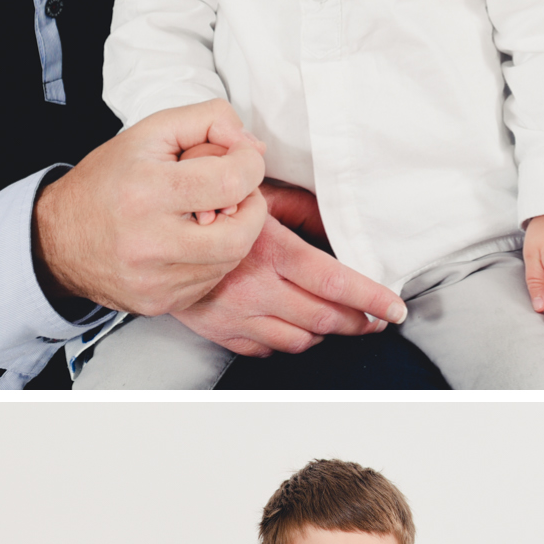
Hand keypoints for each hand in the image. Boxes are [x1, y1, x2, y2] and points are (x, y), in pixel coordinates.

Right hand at [33, 100, 267, 312]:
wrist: (56, 240)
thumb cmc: (106, 181)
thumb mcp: (150, 132)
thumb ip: (207, 120)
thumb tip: (252, 146)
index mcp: (146, 192)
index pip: (231, 183)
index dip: (249, 166)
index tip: (241, 160)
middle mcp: (150, 242)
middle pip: (241, 233)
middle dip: (251, 207)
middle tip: (234, 192)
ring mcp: (155, 280)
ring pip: (231, 260)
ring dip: (235, 232)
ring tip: (210, 214)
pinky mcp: (159, 303)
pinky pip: (212, 281)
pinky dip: (214, 258)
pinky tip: (192, 241)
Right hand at [171, 190, 406, 357]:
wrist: (147, 233)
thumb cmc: (208, 205)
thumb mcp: (259, 193)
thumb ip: (304, 207)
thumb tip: (344, 222)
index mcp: (270, 251)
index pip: (335, 283)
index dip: (372, 299)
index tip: (395, 308)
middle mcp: (254, 289)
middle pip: (325, 318)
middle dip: (360, 321)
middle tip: (377, 317)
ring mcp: (236, 316)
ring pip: (300, 340)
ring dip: (327, 333)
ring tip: (341, 320)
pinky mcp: (219, 332)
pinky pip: (268, 349)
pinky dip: (291, 341)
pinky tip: (299, 326)